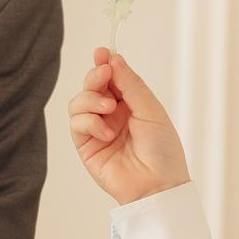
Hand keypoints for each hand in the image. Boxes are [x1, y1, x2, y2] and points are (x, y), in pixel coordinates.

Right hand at [68, 47, 191, 204]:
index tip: (101, 53)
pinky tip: (105, 133)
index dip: (104, 63)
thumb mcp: (151, 109)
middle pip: (91, 86)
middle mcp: (112, 114)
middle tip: (103, 74)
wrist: (157, 184)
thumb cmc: (162, 150)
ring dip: (90, 100)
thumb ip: (130, 84)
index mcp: (130, 103)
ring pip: (78, 102)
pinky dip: (88, 122)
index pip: (111, 77)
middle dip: (94, 77)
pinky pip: (76, 123)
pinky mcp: (86, 146)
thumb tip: (114, 59)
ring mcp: (97, 129)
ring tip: (108, 109)